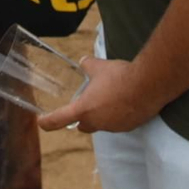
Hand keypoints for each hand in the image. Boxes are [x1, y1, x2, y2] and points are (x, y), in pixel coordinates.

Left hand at [36, 55, 160, 133]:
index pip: (59, 119)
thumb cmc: (119, 77)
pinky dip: (118, 115)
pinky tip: (125, 101)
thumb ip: (88, 65)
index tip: (41, 122)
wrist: (147, 86)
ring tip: (110, 97)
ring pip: (102, 124)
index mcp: (84, 110)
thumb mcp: (99, 67)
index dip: (48, 122)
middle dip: (81, 118)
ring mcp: (113, 127)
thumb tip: (83, 62)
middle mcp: (96, 122)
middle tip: (85, 105)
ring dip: (102, 115)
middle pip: (82, 126)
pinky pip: (118, 123)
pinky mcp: (128, 127)